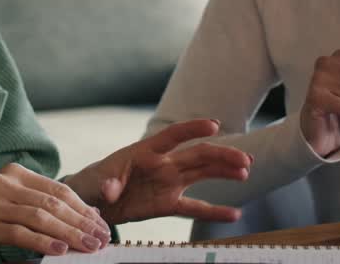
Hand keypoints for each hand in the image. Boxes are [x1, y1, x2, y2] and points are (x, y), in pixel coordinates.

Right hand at [0, 162, 110, 263]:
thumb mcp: (11, 208)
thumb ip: (41, 207)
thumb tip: (85, 216)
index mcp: (14, 174)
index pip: (58, 189)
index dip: (83, 208)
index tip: (101, 225)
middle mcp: (3, 182)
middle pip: (52, 203)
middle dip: (81, 222)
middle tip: (101, 238)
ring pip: (40, 217)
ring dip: (68, 233)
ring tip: (87, 246)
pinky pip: (19, 232)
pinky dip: (42, 242)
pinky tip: (59, 250)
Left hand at [64, 119, 252, 224]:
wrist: (93, 200)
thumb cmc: (95, 181)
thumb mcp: (97, 180)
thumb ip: (107, 183)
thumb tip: (111, 190)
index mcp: (146, 151)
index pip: (173, 136)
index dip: (192, 129)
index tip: (214, 125)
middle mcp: (163, 164)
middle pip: (197, 155)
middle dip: (222, 155)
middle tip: (244, 159)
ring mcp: (168, 183)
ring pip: (202, 174)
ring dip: (224, 172)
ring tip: (246, 171)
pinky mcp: (167, 204)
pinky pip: (194, 208)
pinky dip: (213, 211)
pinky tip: (234, 213)